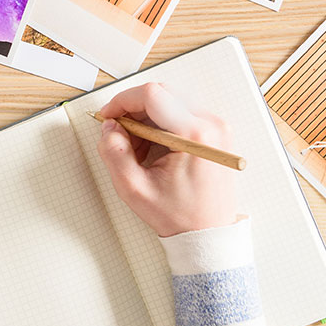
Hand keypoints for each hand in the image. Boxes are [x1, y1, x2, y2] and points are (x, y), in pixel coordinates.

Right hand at [96, 83, 235, 236]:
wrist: (208, 232)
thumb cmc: (179, 215)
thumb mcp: (134, 188)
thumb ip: (114, 153)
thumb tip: (109, 127)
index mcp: (194, 135)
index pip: (152, 95)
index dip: (122, 101)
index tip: (108, 117)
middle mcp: (211, 124)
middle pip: (161, 93)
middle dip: (133, 110)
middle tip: (120, 134)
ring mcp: (216, 126)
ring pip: (170, 100)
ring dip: (146, 117)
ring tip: (138, 148)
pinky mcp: (215, 131)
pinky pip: (181, 111)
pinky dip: (160, 123)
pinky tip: (153, 147)